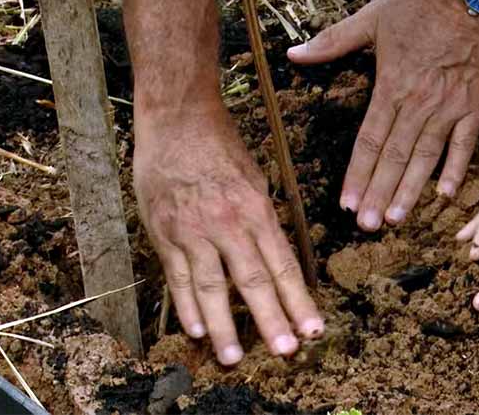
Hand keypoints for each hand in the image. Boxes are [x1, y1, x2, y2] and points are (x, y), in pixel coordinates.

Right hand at [133, 105, 322, 364]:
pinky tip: (196, 330)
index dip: (298, 300)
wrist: (177, 120)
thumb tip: (274, 259)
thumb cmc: (221, 147)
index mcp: (256, 210)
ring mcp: (193, 231)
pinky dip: (186, 306)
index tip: (313, 330)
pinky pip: (177, 277)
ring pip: (211, 287)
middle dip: (271, 320)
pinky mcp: (165, 234)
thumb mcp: (255, 179)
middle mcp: (228, 224)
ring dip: (224, 326)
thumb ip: (262, 221)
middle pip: (252, 282)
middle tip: (285, 352)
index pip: (282, 265)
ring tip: (233, 358)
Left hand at [288, 0, 478, 230]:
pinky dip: (456, 168)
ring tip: (395, 218)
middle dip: (378, 193)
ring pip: (426, 156)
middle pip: (395, 156)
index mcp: (391, 85)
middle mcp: (419, 102)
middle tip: (367, 225)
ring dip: (410, 190)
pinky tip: (444, 194)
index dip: (358, 173)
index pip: (370, 139)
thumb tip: (293, 53)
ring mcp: (451, 106)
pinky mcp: (478, 104)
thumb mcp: (371, 18)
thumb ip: (332, 41)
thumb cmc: (420, 3)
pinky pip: (466, 143)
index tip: (347, 202)